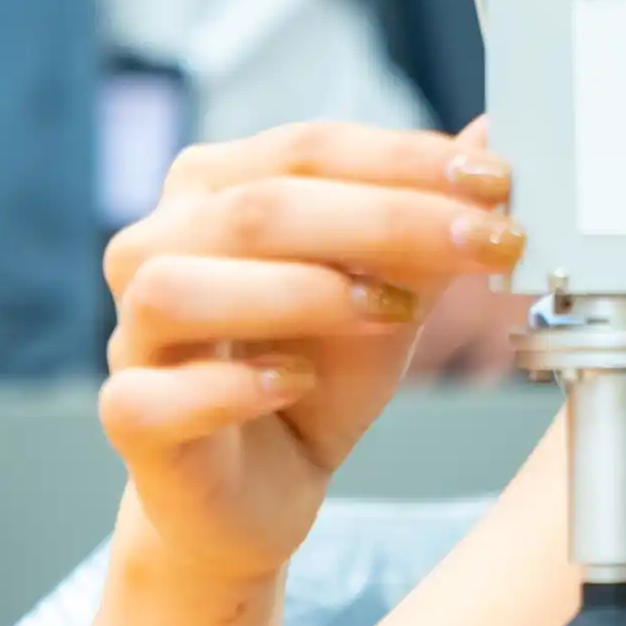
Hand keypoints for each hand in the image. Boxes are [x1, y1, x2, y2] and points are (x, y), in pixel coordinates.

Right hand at [99, 119, 523, 584]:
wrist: (264, 489)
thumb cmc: (316, 375)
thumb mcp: (393, 290)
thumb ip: (431, 218)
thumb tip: (492, 136)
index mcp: (214, 189)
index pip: (306, 148)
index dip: (406, 160)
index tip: (497, 182)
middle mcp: (156, 245)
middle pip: (258, 208)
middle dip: (387, 219)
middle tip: (484, 241)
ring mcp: (131, 332)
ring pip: (180, 285)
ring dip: (301, 293)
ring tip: (393, 312)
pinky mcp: (129, 416)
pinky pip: (157, 393)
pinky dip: (234, 386)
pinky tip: (296, 385)